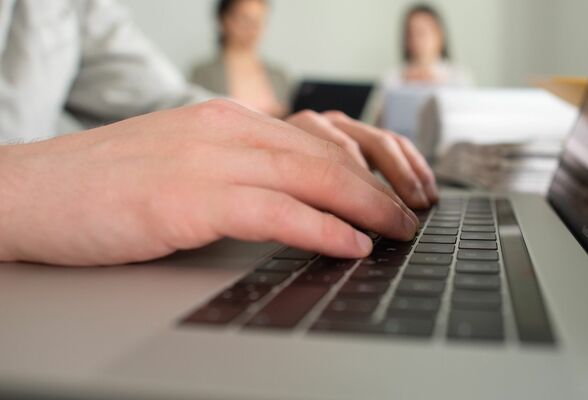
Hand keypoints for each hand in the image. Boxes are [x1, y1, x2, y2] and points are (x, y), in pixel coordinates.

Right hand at [0, 100, 419, 265]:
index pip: (317, 136)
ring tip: (398, 231)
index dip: (367, 164)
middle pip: (326, 154)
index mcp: (226, 119)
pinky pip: (275, 211)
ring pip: (312, 177)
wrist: (26, 193)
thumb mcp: (185, 163)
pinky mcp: (188, 198)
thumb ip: (238, 170)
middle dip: (380, 186)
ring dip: (367, 207)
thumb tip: (297, 199)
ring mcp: (207, 159)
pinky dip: (322, 229)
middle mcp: (224, 129)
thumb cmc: (104, 186)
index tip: (396, 189)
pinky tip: (350, 245)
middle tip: (412, 213)